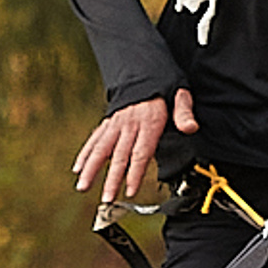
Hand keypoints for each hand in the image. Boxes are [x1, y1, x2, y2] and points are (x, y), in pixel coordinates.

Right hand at [72, 89, 197, 205]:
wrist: (145, 69)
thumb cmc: (164, 87)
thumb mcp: (179, 94)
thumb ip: (183, 112)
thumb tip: (190, 128)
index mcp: (148, 121)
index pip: (140, 152)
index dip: (135, 172)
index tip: (130, 190)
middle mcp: (129, 124)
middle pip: (119, 155)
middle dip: (112, 179)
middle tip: (107, 199)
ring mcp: (116, 123)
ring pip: (101, 149)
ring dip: (91, 169)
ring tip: (82, 187)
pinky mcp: (108, 122)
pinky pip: (95, 139)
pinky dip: (85, 154)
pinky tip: (78, 168)